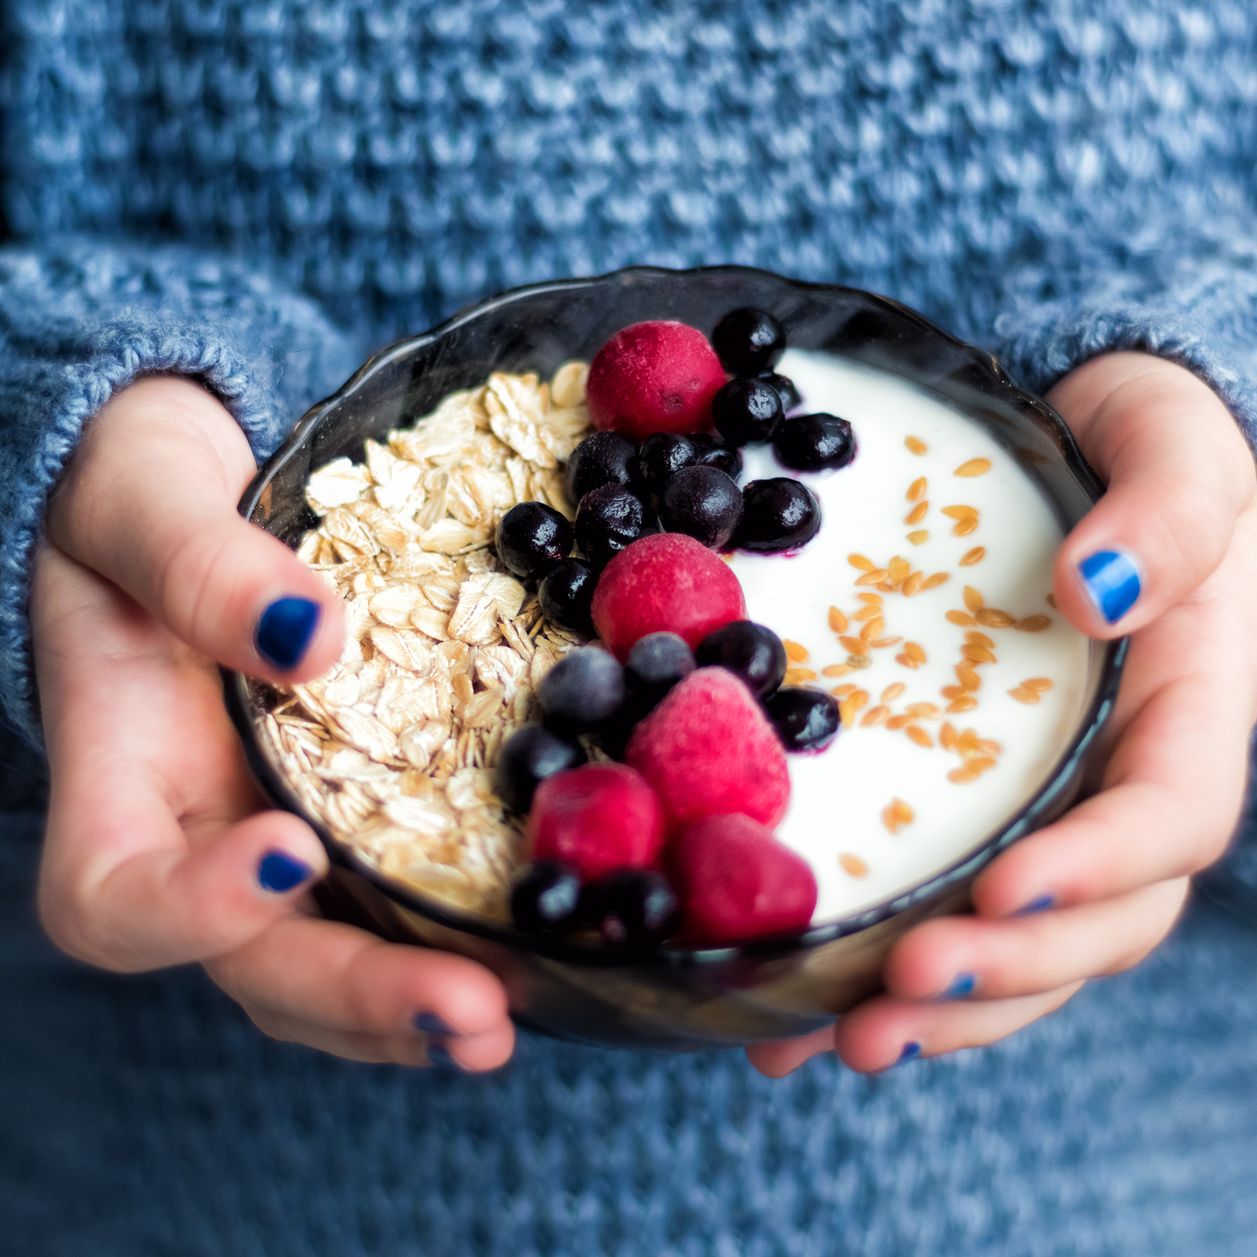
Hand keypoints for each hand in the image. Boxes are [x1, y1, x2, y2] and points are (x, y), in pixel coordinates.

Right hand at [33, 376, 513, 1069]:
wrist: (189, 499)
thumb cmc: (135, 491)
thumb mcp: (144, 495)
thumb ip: (201, 566)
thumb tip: (313, 640)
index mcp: (120, 770)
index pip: (117, 894)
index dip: (191, 909)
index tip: (289, 851)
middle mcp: (200, 829)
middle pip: (255, 962)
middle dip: (357, 994)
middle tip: (470, 1014)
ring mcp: (277, 830)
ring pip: (327, 962)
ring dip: (411, 1008)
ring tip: (504, 1024)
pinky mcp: (353, 811)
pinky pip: (390, 901)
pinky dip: (445, 942)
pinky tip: (522, 957)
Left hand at [749, 352, 1256, 1075]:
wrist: (1068, 453)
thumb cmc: (1139, 446)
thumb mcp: (1174, 448)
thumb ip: (1168, 512)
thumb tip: (1099, 588)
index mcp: (1188, 712)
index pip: (1170, 820)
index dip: (1097, 871)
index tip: (1001, 886)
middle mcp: (1120, 783)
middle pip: (1092, 923)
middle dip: (1000, 976)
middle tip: (890, 1008)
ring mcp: (1049, 810)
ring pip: (1019, 948)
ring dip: (937, 1014)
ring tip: (835, 1043)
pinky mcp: (974, 812)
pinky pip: (945, 909)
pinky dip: (877, 974)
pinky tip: (792, 1017)